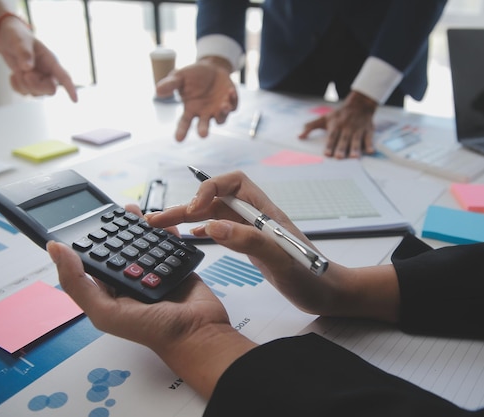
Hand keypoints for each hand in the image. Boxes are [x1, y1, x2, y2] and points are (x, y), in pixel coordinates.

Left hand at [0, 16, 77, 101]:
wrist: (7, 39)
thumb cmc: (17, 36)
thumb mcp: (20, 41)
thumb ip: (24, 53)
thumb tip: (27, 67)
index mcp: (51, 62)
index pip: (64, 77)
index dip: (70, 88)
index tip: (75, 100)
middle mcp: (48, 73)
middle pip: (50, 90)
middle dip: (35, 84)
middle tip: (24, 73)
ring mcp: (39, 80)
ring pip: (36, 93)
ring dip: (23, 84)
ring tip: (17, 70)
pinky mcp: (29, 84)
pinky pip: (24, 93)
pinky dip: (16, 86)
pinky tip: (13, 75)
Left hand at [49, 204, 254, 398]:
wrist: (198, 332)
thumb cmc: (154, 330)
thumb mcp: (105, 311)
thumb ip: (77, 282)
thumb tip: (55, 250)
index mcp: (110, 292)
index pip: (94, 261)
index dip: (89, 241)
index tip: (87, 220)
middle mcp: (131, 282)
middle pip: (121, 248)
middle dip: (117, 229)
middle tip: (115, 211)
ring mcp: (155, 274)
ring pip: (145, 243)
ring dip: (142, 227)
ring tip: (136, 211)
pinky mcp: (177, 268)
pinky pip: (170, 245)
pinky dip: (168, 232)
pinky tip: (163, 222)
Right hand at [144, 172, 400, 320]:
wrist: (328, 293)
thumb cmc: (312, 277)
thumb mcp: (282, 260)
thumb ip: (249, 241)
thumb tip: (212, 225)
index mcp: (265, 212)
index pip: (233, 183)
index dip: (210, 189)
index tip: (194, 210)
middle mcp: (256, 216)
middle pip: (217, 199)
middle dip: (186, 204)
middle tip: (155, 219)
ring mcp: (253, 231)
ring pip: (215, 215)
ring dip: (188, 218)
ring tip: (161, 227)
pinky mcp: (251, 245)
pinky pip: (222, 230)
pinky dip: (203, 229)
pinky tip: (191, 235)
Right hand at [156, 57, 237, 140]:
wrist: (212, 68)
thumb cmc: (193, 75)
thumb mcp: (179, 77)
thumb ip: (170, 85)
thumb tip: (157, 91)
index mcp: (190, 110)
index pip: (184, 123)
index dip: (181, 131)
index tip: (178, 140)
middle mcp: (204, 113)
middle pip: (203, 126)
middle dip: (203, 130)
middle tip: (203, 134)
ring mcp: (217, 110)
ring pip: (221, 119)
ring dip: (222, 114)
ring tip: (223, 106)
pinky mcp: (230, 103)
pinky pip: (233, 106)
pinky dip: (232, 101)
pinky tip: (230, 92)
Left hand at [298, 91, 376, 158]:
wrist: (359, 104)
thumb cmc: (339, 114)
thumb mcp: (324, 118)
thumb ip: (310, 127)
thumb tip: (299, 136)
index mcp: (336, 126)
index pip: (332, 137)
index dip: (329, 145)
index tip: (327, 154)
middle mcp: (346, 128)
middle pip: (343, 139)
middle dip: (341, 148)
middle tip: (339, 157)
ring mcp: (358, 129)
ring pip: (356, 140)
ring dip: (355, 148)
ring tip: (354, 157)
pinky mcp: (368, 130)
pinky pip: (369, 138)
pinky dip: (370, 145)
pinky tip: (370, 152)